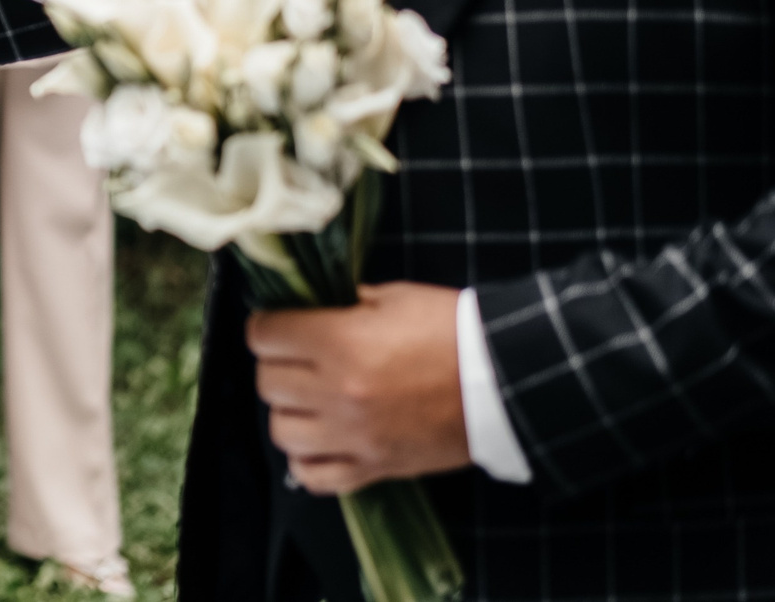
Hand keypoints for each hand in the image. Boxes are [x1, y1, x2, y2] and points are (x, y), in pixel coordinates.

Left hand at [249, 281, 469, 493]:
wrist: (509, 381)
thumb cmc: (455, 331)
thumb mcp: (394, 297)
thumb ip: (344, 304)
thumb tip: (313, 309)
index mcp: (340, 343)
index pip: (265, 336)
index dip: (268, 326)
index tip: (279, 325)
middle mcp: (338, 394)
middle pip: (267, 383)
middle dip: (277, 365)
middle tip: (298, 357)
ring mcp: (355, 437)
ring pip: (281, 432)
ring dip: (290, 412)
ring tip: (309, 398)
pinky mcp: (375, 468)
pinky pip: (314, 477)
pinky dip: (308, 461)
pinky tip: (320, 440)